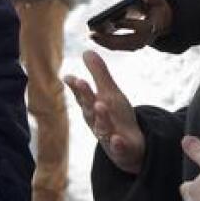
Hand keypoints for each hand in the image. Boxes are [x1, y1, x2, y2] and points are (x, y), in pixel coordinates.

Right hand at [63, 51, 145, 173]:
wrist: (130, 148)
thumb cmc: (116, 117)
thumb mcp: (109, 94)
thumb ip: (98, 74)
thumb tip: (86, 51)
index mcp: (93, 108)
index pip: (83, 96)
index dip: (77, 86)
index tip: (69, 76)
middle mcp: (97, 121)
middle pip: (90, 109)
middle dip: (86, 96)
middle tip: (81, 82)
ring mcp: (109, 136)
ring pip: (103, 127)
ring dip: (101, 116)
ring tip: (100, 104)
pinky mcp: (122, 149)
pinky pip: (119, 147)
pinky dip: (117, 144)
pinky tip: (117, 139)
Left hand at [90, 0, 172, 51]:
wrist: (159, 20)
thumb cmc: (155, 7)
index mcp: (153, 26)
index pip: (143, 28)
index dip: (130, 25)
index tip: (116, 21)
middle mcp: (145, 39)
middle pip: (127, 41)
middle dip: (110, 38)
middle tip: (94, 33)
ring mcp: (137, 44)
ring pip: (120, 46)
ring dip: (104, 42)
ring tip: (91, 35)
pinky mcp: (130, 46)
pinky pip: (116, 46)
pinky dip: (105, 42)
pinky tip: (93, 35)